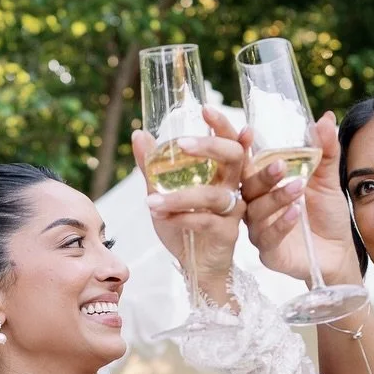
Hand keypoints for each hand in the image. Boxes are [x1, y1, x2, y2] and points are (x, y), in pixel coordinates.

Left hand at [134, 107, 244, 295]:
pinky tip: (161, 217)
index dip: (222, 124)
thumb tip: (139, 133)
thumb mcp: (163, 192)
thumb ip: (152, 166)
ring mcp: (233, 210)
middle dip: (211, 146)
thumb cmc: (183, 225)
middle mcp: (231, 186)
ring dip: (179, 196)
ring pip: (213, 195)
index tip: (205, 108)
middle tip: (183, 144)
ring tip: (149, 201)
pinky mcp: (228, 232)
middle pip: (234, 158)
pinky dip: (181, 217)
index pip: (229, 140)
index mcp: (220, 172)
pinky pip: (206, 220)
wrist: (194, 265)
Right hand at [241, 112, 359, 286]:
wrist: (339, 252)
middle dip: (261, 174)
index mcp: (263, 183)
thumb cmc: (326, 215)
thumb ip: (325, 151)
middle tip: (280, 164)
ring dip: (276, 198)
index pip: (245, 161)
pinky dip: (281, 224)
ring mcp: (259, 229)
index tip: (245, 131)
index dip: (239, 146)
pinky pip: (268, 237)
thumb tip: (326, 118)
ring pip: (256, 211)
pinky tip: (296, 212)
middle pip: (246, 186)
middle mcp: (255, 205)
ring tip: (299, 187)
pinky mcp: (268, 253)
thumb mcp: (328, 179)